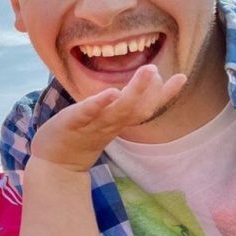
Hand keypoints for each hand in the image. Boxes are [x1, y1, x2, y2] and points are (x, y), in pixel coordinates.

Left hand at [31, 64, 185, 171]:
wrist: (53, 165)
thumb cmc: (78, 138)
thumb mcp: (102, 123)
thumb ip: (117, 108)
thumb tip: (134, 88)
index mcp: (117, 123)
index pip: (144, 108)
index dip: (163, 95)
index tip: (182, 77)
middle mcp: (109, 125)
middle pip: (135, 110)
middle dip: (150, 91)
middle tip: (158, 69)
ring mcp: (91, 125)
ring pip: (116, 110)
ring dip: (133, 92)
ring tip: (147, 71)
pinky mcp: (71, 124)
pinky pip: (86, 113)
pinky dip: (99, 103)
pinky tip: (110, 92)